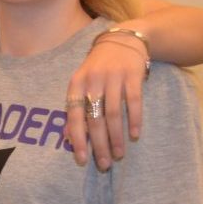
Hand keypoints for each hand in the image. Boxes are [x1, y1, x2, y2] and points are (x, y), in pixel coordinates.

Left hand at [64, 33, 147, 167]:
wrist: (123, 40)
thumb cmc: (98, 69)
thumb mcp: (81, 84)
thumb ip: (75, 109)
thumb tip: (68, 139)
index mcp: (76, 85)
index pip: (74, 117)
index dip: (77, 140)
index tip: (81, 160)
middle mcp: (93, 81)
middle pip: (95, 119)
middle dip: (99, 145)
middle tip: (104, 164)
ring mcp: (113, 77)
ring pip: (114, 114)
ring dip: (117, 137)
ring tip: (119, 155)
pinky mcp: (133, 75)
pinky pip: (134, 101)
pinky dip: (135, 120)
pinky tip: (134, 135)